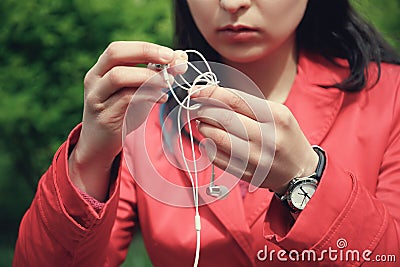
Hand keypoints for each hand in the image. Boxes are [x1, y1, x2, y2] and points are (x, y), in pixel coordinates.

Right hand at [69, 41, 186, 199]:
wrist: (98, 145)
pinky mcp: (104, 116)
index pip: (119, 48)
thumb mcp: (134, 91)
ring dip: (148, 76)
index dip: (145, 48)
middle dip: (146, 53)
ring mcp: (96, 98)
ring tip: (168, 82)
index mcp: (100, 70)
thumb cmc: (120, 113)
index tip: (171, 54)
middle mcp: (94, 80)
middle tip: (171, 61)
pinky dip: (147, 96)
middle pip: (115, 55)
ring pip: (119, 77)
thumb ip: (153, 75)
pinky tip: (161, 98)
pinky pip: (125, 100)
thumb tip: (180, 58)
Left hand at [191, 85, 317, 193]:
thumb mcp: (277, 114)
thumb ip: (248, 105)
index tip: (196, 91)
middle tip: (198, 109)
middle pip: (225, 118)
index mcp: (275, 117)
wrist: (301, 170)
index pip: (236, 100)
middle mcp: (267, 138)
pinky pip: (218, 158)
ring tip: (203, 124)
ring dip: (204, 128)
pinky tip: (210, 142)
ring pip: (218, 139)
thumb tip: (214, 97)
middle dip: (204, 111)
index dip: (211, 93)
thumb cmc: (286, 136)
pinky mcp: (247, 173)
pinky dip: (209, 147)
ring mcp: (257, 158)